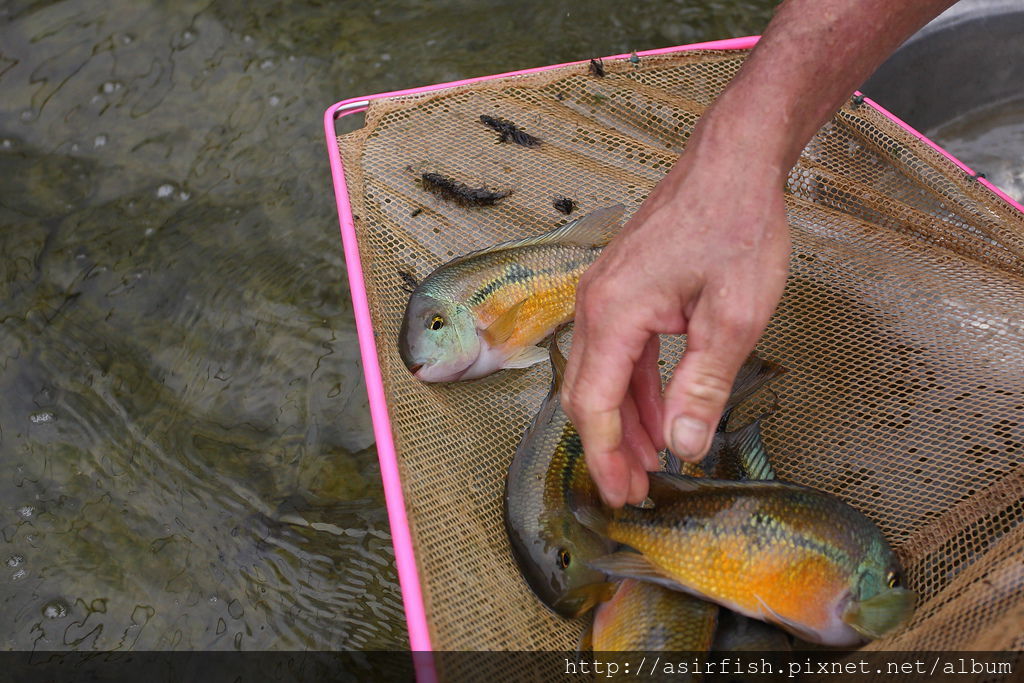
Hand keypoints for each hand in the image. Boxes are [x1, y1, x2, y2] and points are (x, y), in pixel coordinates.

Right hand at [561, 125, 791, 506]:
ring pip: (600, 375)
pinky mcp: (622, 288)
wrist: (732, 161)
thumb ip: (703, 386)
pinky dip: (634, 388)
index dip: (607, 455)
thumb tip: (682, 446)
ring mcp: (604, 293)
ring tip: (649, 462)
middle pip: (586, 393)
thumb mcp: (734, 315)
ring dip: (622, 421)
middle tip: (635, 491)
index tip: (623, 495)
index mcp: (614, 313)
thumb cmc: (736, 225)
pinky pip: (618, 351)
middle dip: (609, 447)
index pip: (595, 404)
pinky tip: (657, 413)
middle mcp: (595, 304)